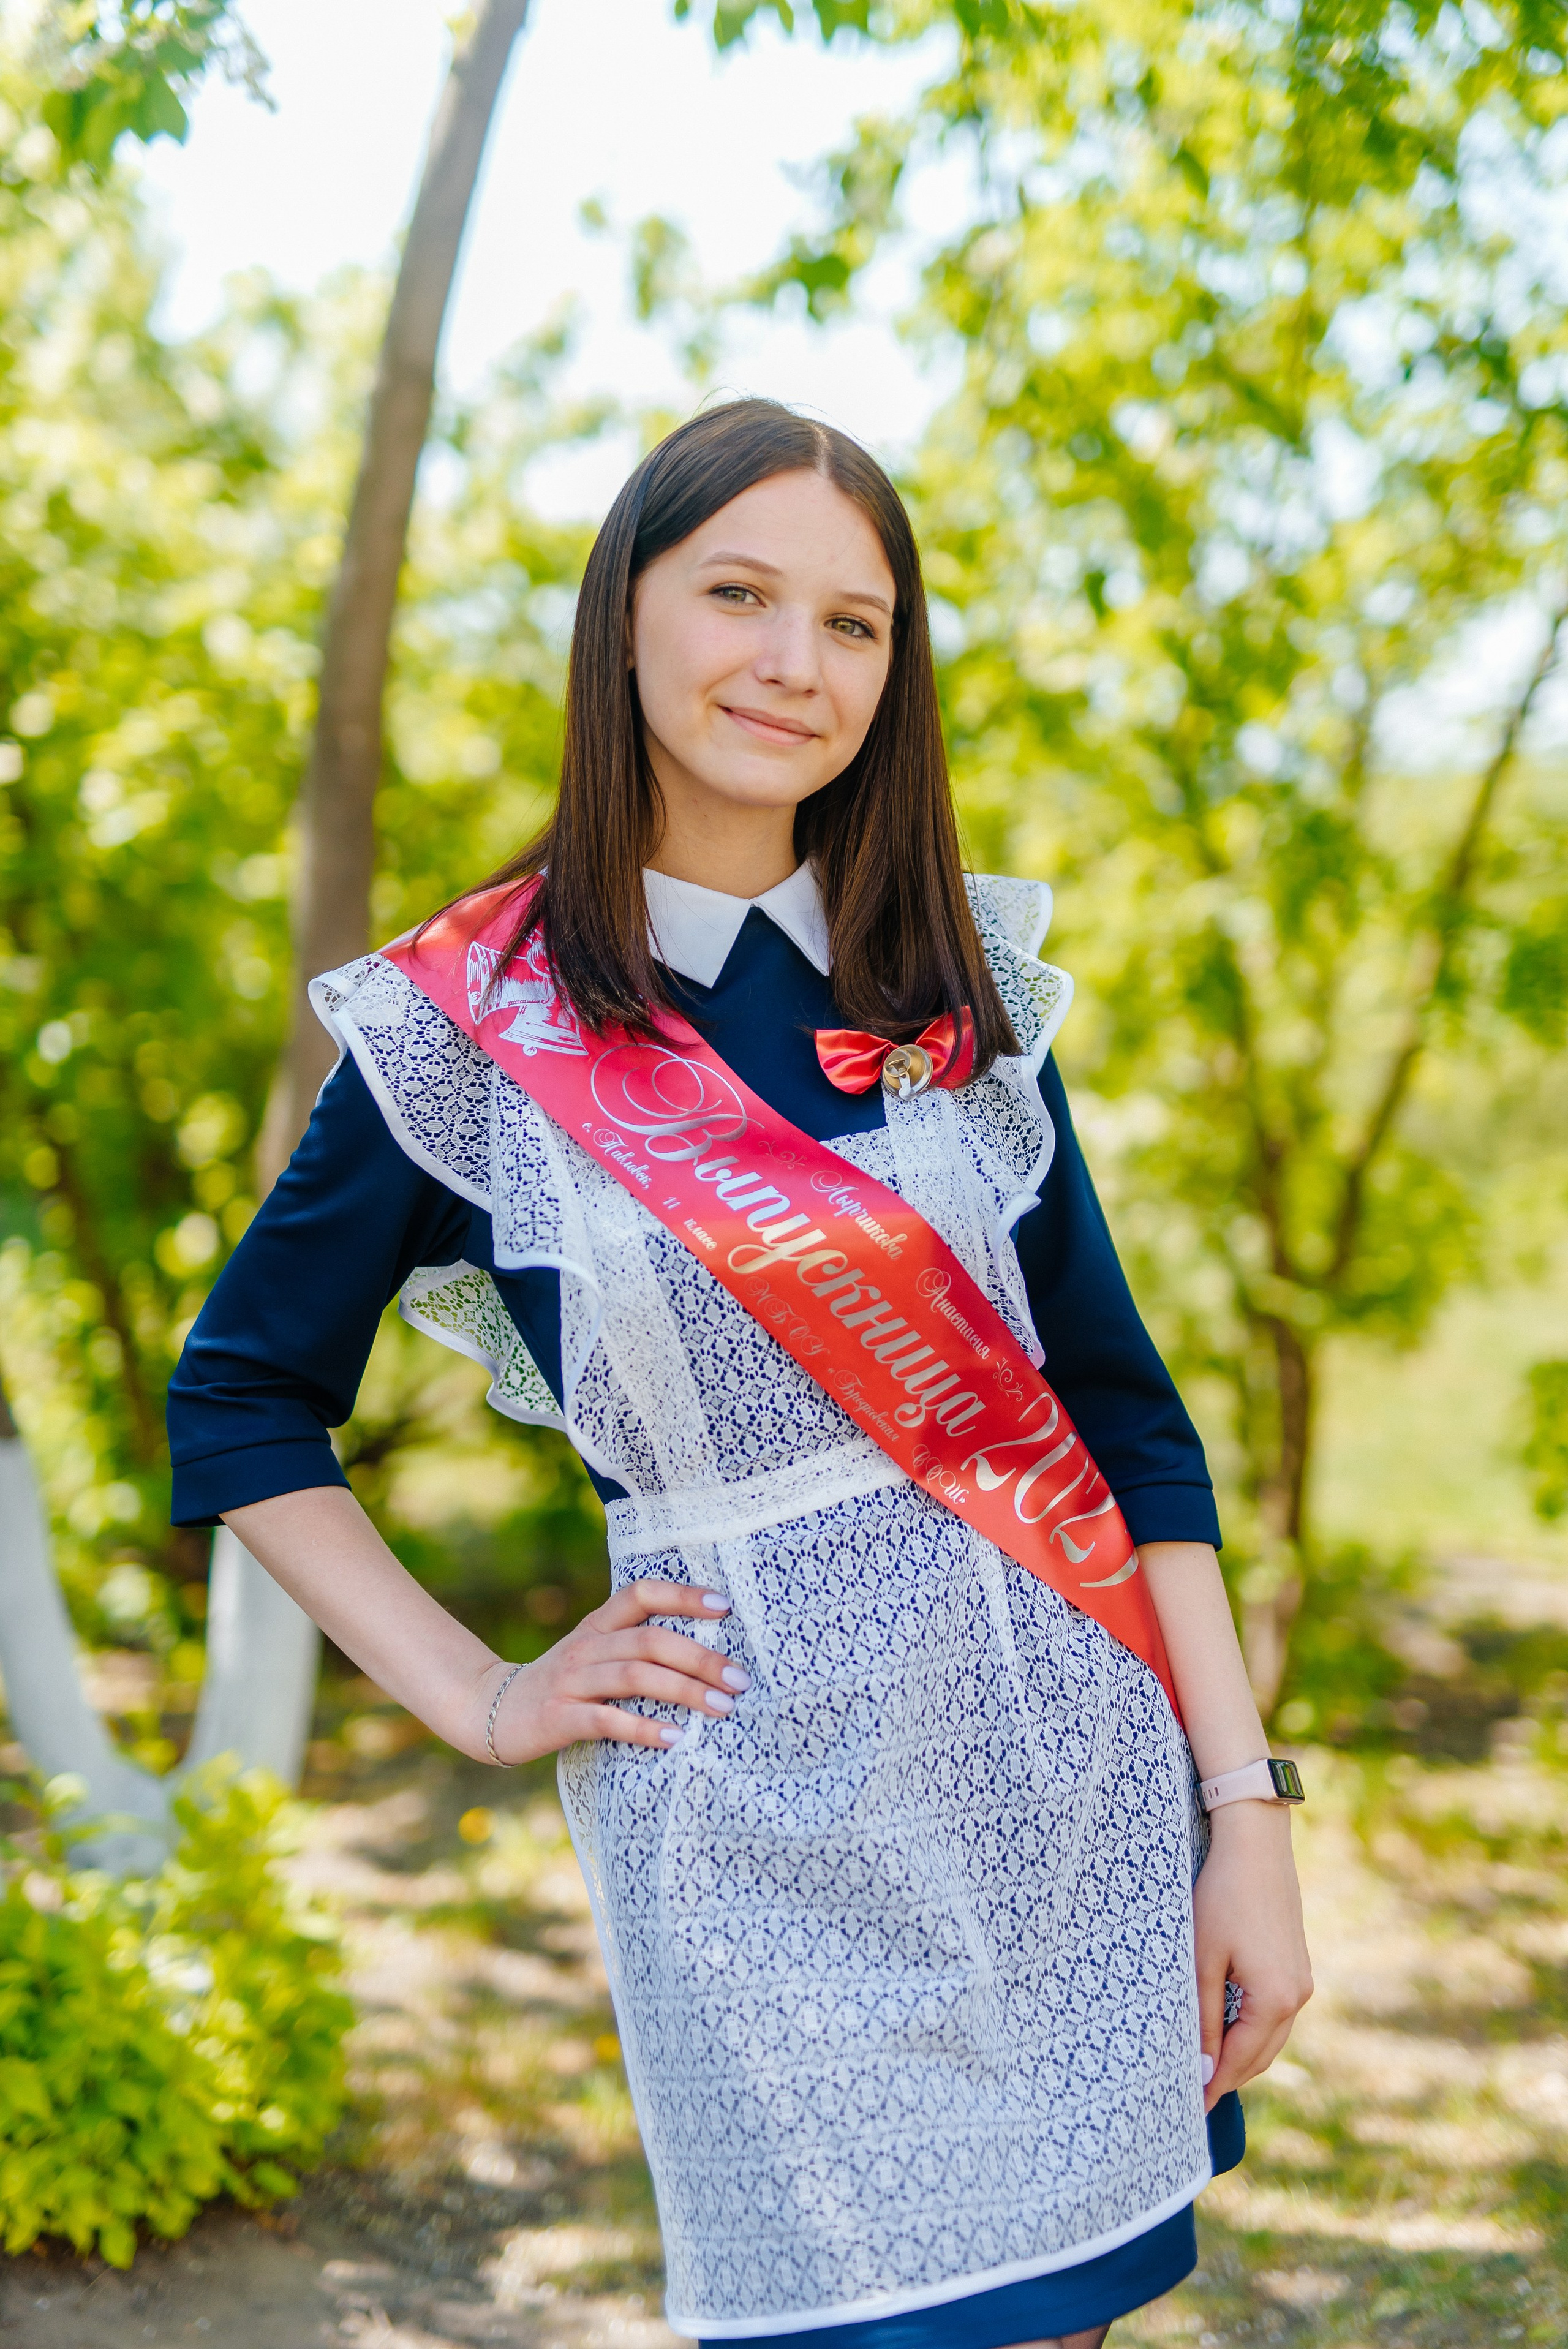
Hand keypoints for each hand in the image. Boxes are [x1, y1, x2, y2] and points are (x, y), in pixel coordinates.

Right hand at [482, 1580, 746, 1765]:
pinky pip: (607, 1719)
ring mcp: (571, 1680)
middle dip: (700, 1658)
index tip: (725, 1608)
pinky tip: (674, 1739)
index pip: (642, 1594)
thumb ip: (634, 1645)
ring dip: (684, 1691)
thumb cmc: (563, 1684)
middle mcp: (586, 1646)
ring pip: (634, 1676)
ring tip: (722, 1707)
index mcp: (598, 1624)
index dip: (683, 1595)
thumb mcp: (594, 1653)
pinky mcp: (559, 1716)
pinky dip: (643, 1728)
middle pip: (649, 1640)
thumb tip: (707, 1652)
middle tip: (740, 1679)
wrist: (492, 1710)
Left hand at [1194, 1801, 1312, 2111]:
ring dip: (1241, 2055)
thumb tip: (1203, 2069)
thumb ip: (1205, 2018)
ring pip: (1270, 2037)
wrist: (1256, 1845)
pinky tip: (1227, 2031)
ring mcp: (1302, 1982)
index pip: (1240, 2060)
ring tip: (1205, 2068)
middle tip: (1193, 2096)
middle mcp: (1297, 1997)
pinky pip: (1275, 2014)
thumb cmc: (1222, 1898)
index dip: (1213, 2085)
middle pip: (1259, 2056)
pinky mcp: (1297, 1967)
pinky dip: (1252, 2030)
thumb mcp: (1204, 1960)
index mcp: (1276, 2000)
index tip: (1189, 2109)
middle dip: (1228, 2077)